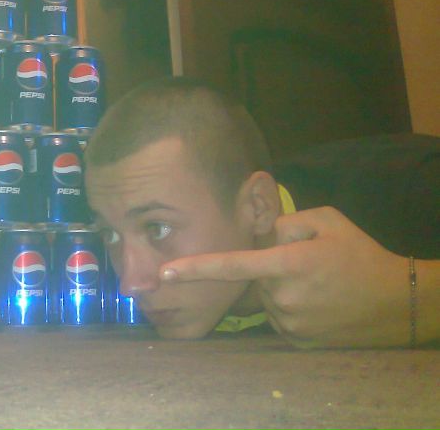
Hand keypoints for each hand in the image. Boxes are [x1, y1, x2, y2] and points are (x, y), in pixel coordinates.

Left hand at [159, 207, 412, 347]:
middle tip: (307, 265)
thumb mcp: (326, 220)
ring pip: (265, 299)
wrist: (397, 302)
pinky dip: (290, 309)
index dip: (195, 268)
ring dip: (280, 290)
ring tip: (317, 285)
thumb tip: (261, 235)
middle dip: (269, 269)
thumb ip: (285, 222)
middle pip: (255, 278)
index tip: (163, 273)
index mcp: (287, 262)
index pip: (232, 264)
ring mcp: (289, 322)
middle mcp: (282, 295)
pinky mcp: (296, 341)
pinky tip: (317, 303)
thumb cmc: (359, 254)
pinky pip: (277, 319)